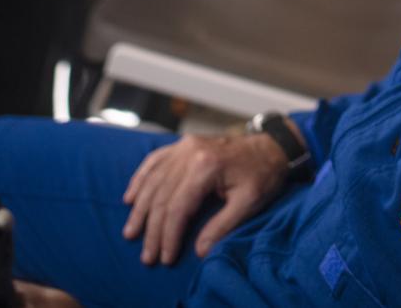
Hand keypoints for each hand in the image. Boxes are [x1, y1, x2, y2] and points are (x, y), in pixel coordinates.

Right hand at [122, 130, 293, 264]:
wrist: (271, 146)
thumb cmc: (263, 174)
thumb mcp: (249, 202)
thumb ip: (223, 226)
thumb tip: (200, 251)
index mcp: (207, 166)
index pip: (178, 207)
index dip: (169, 235)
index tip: (164, 257)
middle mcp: (190, 152)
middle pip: (161, 196)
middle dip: (152, 229)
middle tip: (147, 255)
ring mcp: (184, 146)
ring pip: (153, 180)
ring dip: (140, 208)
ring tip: (131, 232)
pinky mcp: (183, 144)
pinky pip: (154, 161)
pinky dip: (140, 179)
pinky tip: (130, 197)